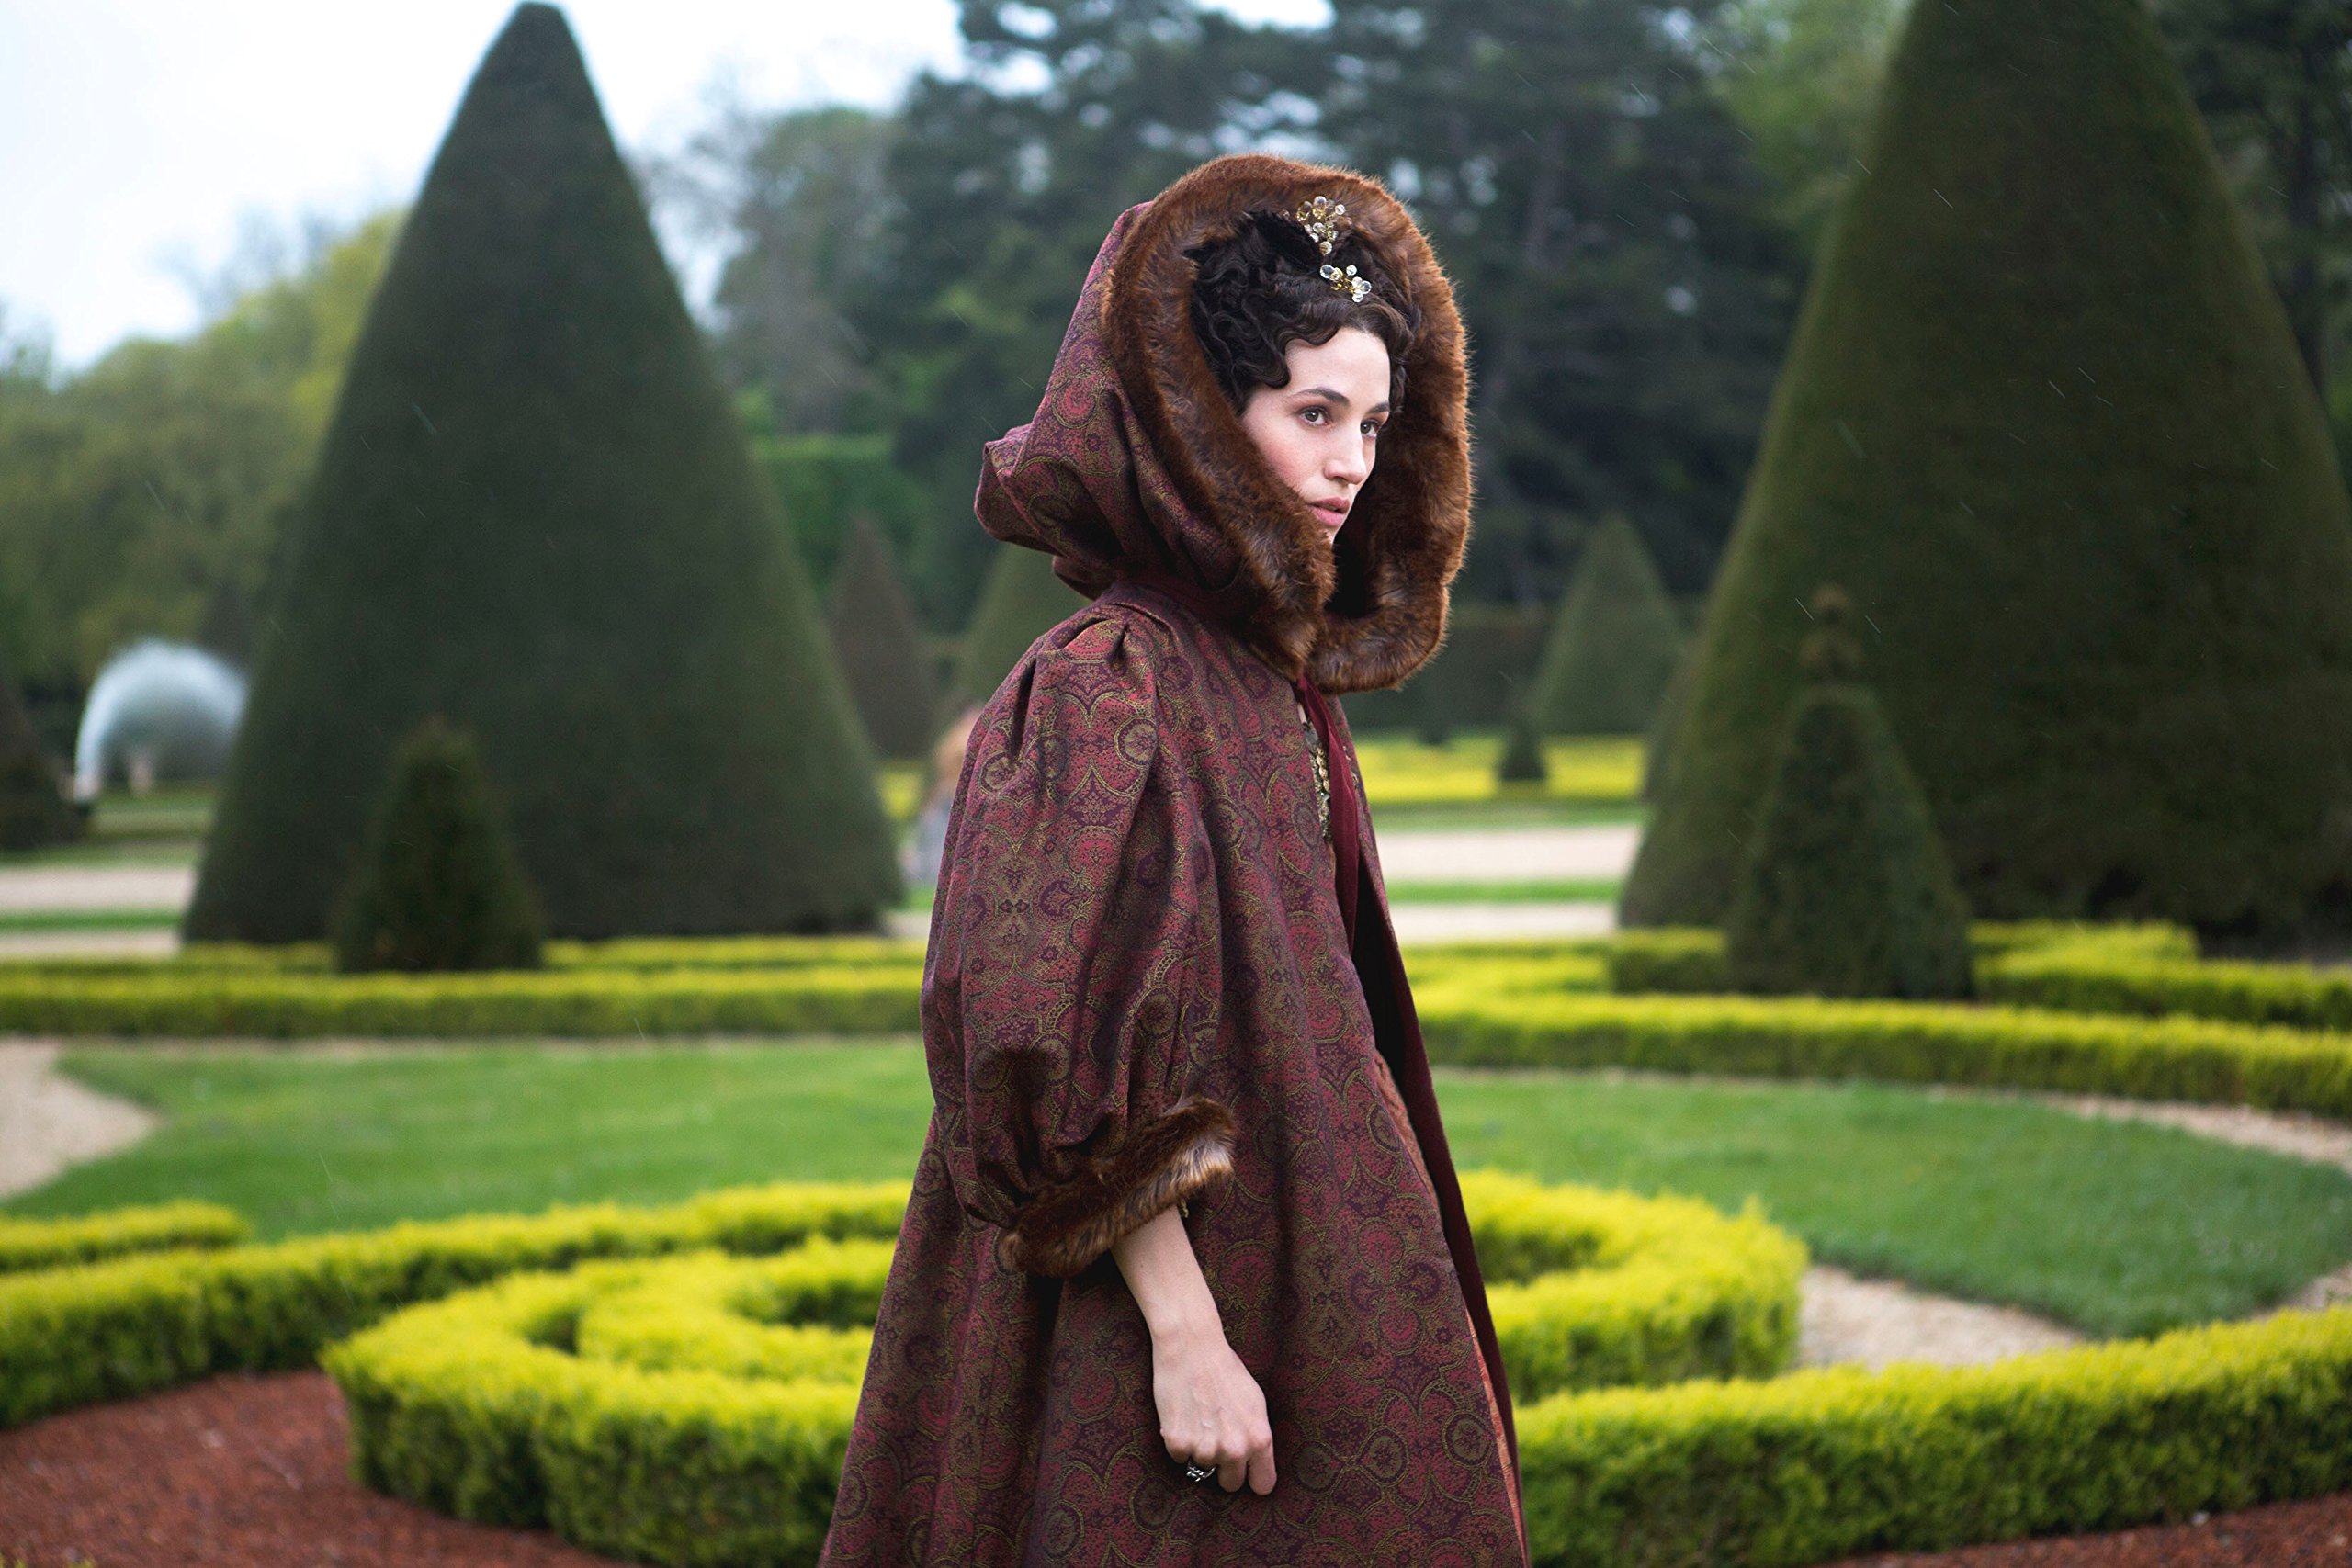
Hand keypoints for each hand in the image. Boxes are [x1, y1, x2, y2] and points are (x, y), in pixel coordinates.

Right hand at [1150, 1319, 1275, 1494]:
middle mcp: (1234, 1449)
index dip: (1253, 1478)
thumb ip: (1256, 1437)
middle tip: (1216, 1440)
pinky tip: (1183, 1415)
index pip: (1262, 1485)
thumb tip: (1255, 1465)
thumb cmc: (1225, 1370)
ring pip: (1202, 1468)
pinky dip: (1179, 1441)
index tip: (1245, 1472)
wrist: (1192, 1348)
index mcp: (1259, 1439)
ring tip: (1199, 1417)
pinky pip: (1179, 1457)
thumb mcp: (1255, 1403)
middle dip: (1224, 1468)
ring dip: (1199, 1450)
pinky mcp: (1177, 1443)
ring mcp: (1205, 1449)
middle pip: (1230, 1484)